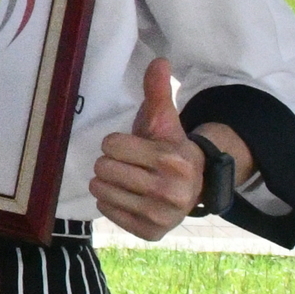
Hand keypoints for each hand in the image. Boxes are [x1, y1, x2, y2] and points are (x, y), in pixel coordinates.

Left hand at [90, 58, 202, 240]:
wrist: (193, 184)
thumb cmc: (168, 147)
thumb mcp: (164, 118)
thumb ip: (157, 90)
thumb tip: (160, 61)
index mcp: (173, 160)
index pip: (111, 145)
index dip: (116, 142)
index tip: (133, 146)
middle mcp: (171, 192)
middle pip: (104, 168)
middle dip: (110, 162)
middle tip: (128, 164)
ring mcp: (161, 216)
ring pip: (101, 190)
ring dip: (107, 182)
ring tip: (127, 180)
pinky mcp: (150, 232)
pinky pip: (106, 212)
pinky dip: (111, 202)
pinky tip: (128, 197)